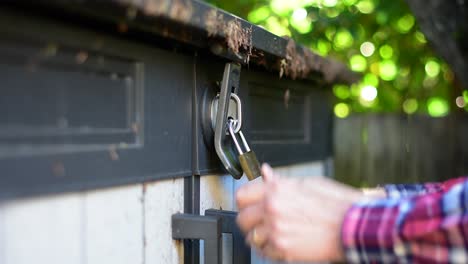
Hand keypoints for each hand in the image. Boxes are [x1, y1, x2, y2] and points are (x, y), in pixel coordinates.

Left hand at [235, 164, 363, 261]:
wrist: (352, 225)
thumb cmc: (335, 203)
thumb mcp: (307, 183)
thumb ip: (280, 181)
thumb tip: (266, 173)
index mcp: (276, 190)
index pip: (241, 195)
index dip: (245, 199)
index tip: (249, 202)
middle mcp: (272, 209)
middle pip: (242, 218)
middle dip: (249, 219)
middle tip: (258, 218)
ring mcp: (276, 231)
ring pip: (251, 237)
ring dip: (258, 235)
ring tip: (271, 231)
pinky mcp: (283, 249)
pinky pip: (264, 251)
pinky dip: (269, 248)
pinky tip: (280, 240)